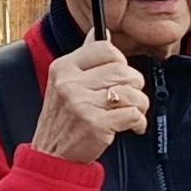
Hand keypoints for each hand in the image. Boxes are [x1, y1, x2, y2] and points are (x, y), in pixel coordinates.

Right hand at [28, 40, 150, 163]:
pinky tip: (132, 127)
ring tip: (133, 112)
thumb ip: (85, 58)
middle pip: (122, 70)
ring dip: (140, 104)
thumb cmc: (62, 121)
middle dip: (135, 85)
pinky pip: (133, 115)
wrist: (50, 158)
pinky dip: (138, 122)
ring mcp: (82, 104)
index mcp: (63, 68)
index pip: (105, 49)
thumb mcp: (64, 84)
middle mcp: (70, 83)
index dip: (120, 61)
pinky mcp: (96, 125)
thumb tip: (103, 32)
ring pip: (131, 92)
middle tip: (131, 97)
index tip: (120, 74)